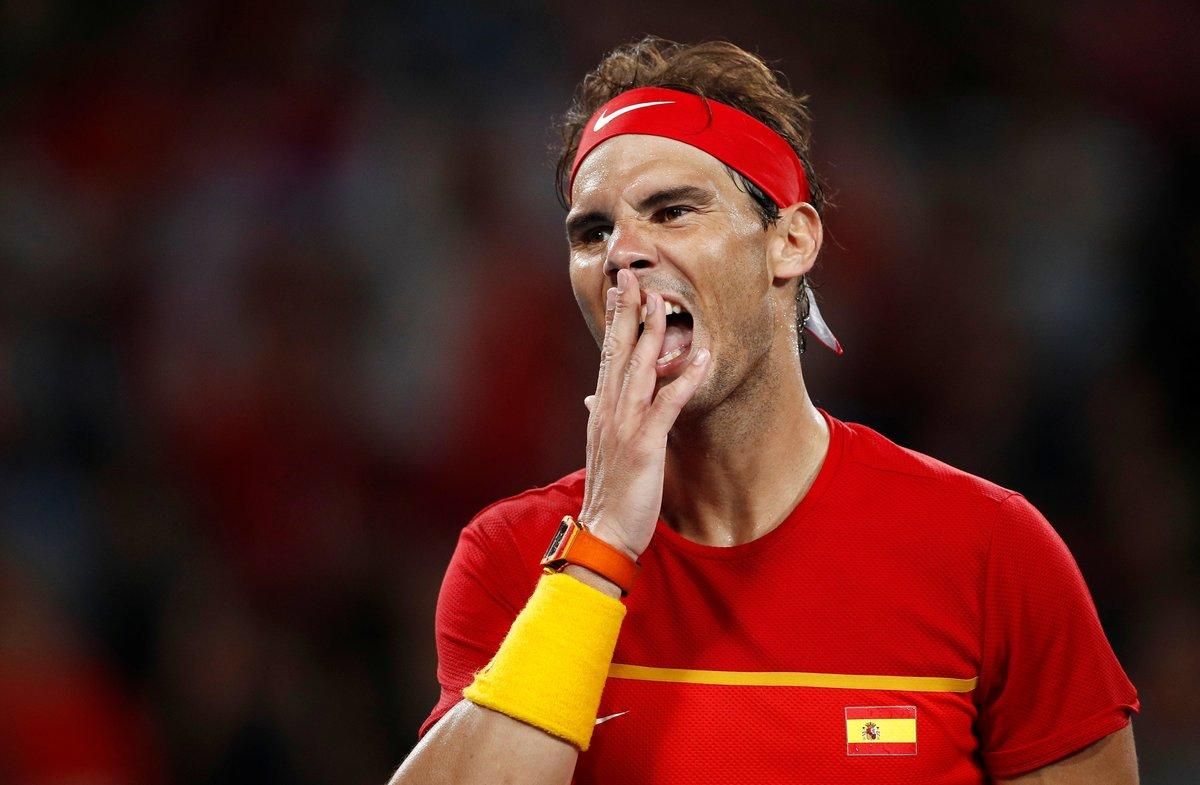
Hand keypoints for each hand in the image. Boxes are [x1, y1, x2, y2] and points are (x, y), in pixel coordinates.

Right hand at [578, 269, 710, 559]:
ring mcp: (625, 425)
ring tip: (663, 302)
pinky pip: (667, 404)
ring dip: (652, 334)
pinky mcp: (644, 443)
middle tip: (632, 276)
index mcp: (602, 409)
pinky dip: (684, 379)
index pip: (608, 354)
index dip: (615, 320)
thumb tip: (592, 397)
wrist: (604, 530)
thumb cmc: (610, 491)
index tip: (620, 289)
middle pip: (618, 351)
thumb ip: (601, 417)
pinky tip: (701, 357)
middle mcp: (609, 410)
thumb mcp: (602, 448)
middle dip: (626, 312)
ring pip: (639, 369)